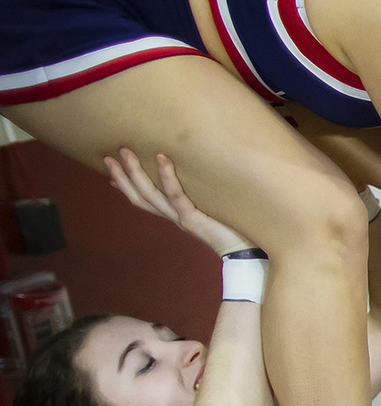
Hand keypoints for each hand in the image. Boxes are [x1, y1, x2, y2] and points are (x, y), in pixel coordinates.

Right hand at [104, 148, 251, 254]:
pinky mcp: (193, 218)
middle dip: (123, 176)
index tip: (111, 171)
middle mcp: (174, 217)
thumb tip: (202, 177)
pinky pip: (176, 195)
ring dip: (135, 173)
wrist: (248, 252)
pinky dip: (167, 176)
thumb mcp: (212, 208)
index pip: (144, 200)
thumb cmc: (236, 227)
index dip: (126, 186)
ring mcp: (181, 218)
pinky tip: (162, 158)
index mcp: (177, 215)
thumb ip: (202, 197)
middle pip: (140, 196)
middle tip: (108, 157)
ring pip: (150, 195)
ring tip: (126, 153)